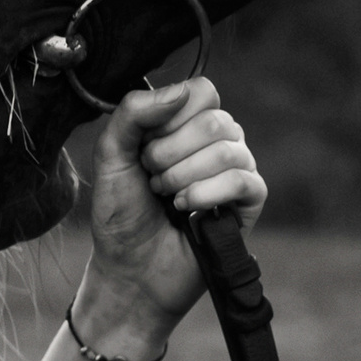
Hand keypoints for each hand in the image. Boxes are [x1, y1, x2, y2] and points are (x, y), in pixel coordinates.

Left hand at [81, 78, 266, 331]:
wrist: (130, 269)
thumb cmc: (121, 211)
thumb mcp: (111, 154)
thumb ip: (133, 112)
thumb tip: (179, 91)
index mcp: (187, 122)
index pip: (202, 91)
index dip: (172, 116)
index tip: (146, 146)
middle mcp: (218, 142)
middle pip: (215, 120)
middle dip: (171, 153)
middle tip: (152, 178)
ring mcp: (237, 171)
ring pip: (229, 150)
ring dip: (185, 176)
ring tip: (167, 197)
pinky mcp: (249, 203)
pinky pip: (245, 181)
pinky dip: (208, 194)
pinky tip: (186, 209)